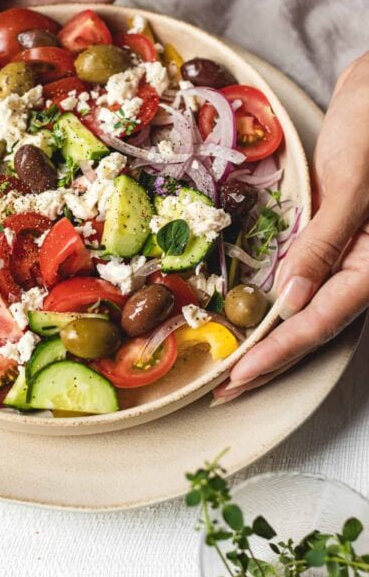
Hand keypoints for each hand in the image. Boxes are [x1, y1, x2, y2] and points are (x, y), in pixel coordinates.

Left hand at [214, 52, 368, 402]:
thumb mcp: (353, 184)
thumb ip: (325, 243)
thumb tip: (290, 301)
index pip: (318, 322)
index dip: (276, 353)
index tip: (237, 379)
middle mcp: (361, 266)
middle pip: (311, 327)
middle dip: (269, 362)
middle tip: (223, 393)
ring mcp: (346, 252)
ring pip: (305, 309)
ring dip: (270, 340)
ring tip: (233, 366)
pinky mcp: (330, 234)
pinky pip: (301, 279)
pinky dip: (275, 302)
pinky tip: (251, 313)